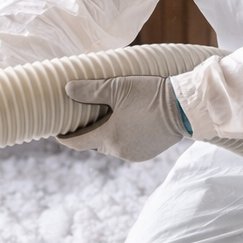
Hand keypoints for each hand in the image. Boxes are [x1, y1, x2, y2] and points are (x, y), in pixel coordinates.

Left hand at [57, 75, 187, 161]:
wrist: (186, 108)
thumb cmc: (151, 95)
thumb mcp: (118, 88)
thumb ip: (90, 90)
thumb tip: (67, 89)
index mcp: (110, 138)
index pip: (78, 143)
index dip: (65, 139)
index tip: (57, 133)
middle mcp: (120, 151)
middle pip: (95, 143)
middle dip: (87, 132)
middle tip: (82, 117)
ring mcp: (135, 154)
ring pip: (111, 145)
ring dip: (106, 134)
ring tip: (105, 117)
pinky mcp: (147, 153)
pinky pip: (126, 146)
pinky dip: (121, 137)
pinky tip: (125, 122)